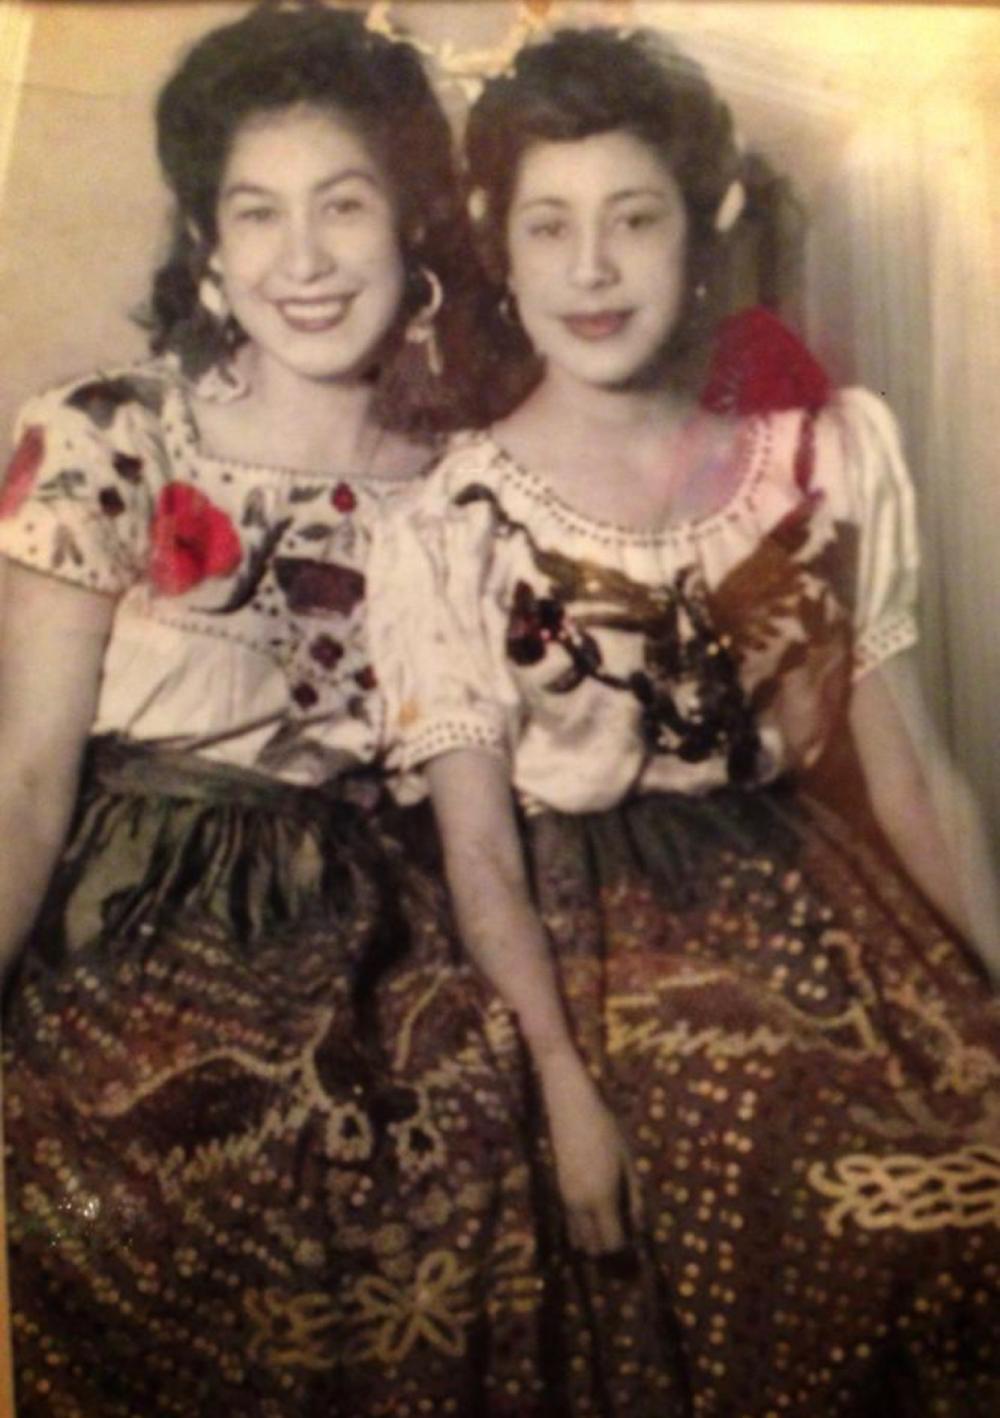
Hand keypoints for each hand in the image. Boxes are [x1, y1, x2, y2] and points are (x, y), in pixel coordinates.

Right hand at [535, 1048, 642, 1255]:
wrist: (572, 1107)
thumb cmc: (607, 1130)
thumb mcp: (628, 1163)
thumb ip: (635, 1198)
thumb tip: (639, 1228)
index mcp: (602, 1198)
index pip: (612, 1242)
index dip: (626, 1248)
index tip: (637, 1241)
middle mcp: (580, 1205)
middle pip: (593, 1248)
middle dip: (609, 1249)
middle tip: (625, 1236)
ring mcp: (565, 1199)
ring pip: (577, 1239)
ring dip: (593, 1239)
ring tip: (610, 1225)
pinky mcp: (558, 1190)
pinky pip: (570, 1223)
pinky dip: (582, 1227)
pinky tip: (596, 1212)